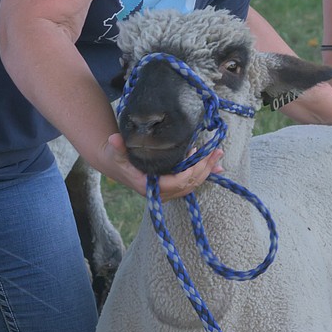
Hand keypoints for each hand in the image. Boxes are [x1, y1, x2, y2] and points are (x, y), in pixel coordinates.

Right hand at [102, 133, 222, 198]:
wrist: (116, 165)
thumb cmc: (116, 157)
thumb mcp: (116, 150)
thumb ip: (117, 146)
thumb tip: (114, 139)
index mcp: (148, 185)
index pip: (174, 183)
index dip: (188, 173)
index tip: (198, 158)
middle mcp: (159, 192)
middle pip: (188, 184)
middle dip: (204, 169)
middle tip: (216, 152)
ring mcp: (167, 191)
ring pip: (191, 184)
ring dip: (207, 171)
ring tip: (218, 156)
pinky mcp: (172, 186)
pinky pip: (190, 182)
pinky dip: (203, 174)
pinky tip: (216, 167)